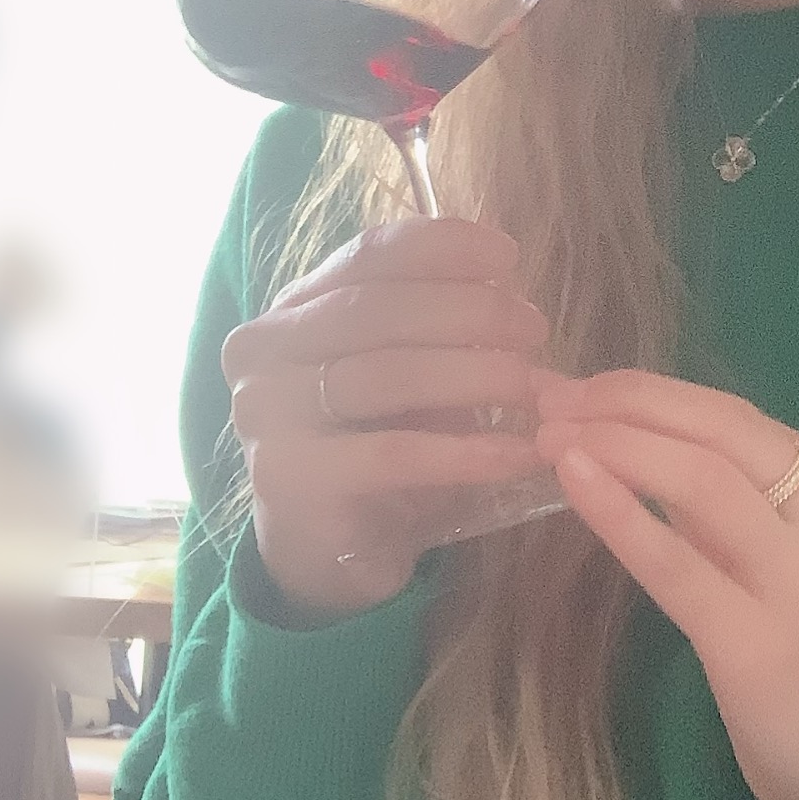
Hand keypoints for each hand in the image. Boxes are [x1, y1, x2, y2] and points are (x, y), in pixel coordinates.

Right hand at [222, 217, 552, 619]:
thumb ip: (438, 328)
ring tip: (533, 387)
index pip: (368, 254)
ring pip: (386, 375)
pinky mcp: (290, 480)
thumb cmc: (376, 446)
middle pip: (379, 308)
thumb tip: (516, 303)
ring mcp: (266, 415)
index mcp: (292, 309)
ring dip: (474, 375)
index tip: (509, 256)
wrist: (325, 553)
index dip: (443, 246)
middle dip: (471, 311)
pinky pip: (395, 454)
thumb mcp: (407, 374)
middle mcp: (263, 351)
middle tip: (535, 328)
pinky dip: (466, 452)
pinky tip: (518, 454)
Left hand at [533, 371, 798, 799]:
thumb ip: (742, 505)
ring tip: (548, 435)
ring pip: (701, 480)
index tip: (585, 387)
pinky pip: (675, 564)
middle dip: (627, 404)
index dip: (653, 394)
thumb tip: (640, 443)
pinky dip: (618, 512)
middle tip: (551, 400)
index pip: (739, 418)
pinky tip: (574, 481)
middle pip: (720, 431)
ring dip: (616, 444)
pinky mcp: (755, 645)